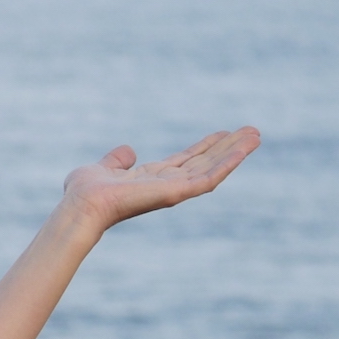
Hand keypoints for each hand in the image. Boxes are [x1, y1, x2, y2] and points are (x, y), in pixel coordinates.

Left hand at [61, 126, 260, 235]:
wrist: (82, 206)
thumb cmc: (85, 193)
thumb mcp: (103, 167)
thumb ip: (117, 160)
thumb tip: (128, 151)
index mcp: (152, 179)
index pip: (186, 161)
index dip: (206, 147)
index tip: (224, 133)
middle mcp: (167, 186)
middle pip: (205, 164)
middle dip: (229, 148)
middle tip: (253, 132)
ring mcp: (174, 191)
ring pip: (212, 170)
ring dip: (235, 153)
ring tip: (256, 136)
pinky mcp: (176, 193)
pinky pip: (208, 179)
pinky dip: (227, 164)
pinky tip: (243, 149)